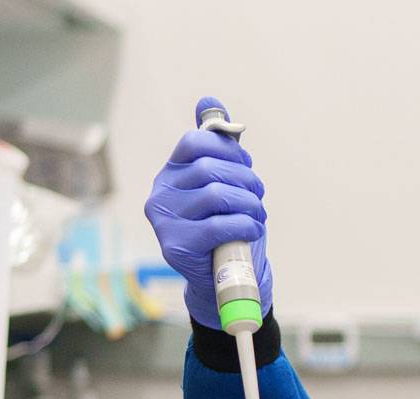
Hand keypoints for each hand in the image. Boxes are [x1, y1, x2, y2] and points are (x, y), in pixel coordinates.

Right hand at [145, 95, 274, 327]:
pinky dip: (245, 225)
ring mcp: (164, 221)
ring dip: (249, 203)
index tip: (246, 166)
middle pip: (210, 168)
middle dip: (245, 180)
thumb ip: (217, 145)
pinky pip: (218, 226)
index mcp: (171, 173)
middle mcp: (160, 193)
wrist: (224, 276)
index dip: (229, 150)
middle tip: (258, 195)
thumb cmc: (226, 226)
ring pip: (216, 195)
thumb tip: (209, 101)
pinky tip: (252, 229)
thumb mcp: (224, 183)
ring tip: (257, 214)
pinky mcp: (175, 246)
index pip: (195, 142)